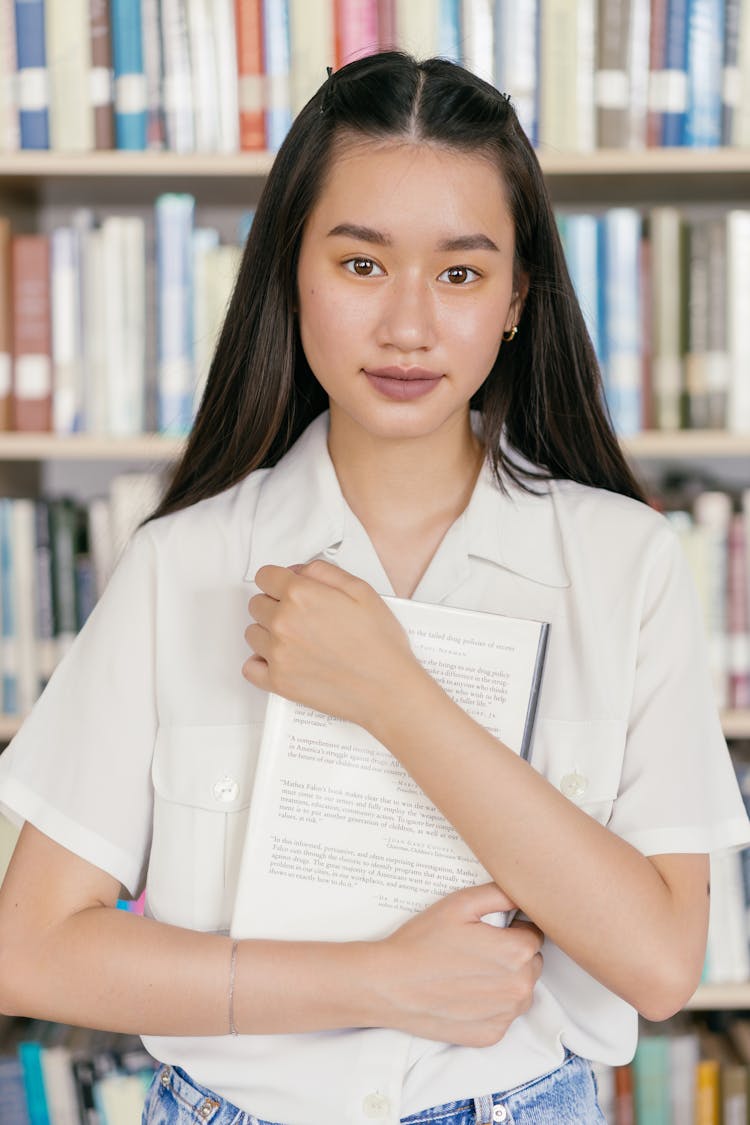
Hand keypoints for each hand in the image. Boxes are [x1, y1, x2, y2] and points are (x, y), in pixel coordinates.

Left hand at [242, 561, 422, 728]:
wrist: (388, 690)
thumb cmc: (380, 644)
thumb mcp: (362, 591)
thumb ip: (324, 572)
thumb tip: (299, 571)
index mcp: (301, 595)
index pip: (265, 576)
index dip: (279, 581)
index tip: (288, 590)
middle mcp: (283, 622)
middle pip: (256, 604)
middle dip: (274, 606)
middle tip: (301, 618)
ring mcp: (277, 654)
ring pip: (252, 634)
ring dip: (268, 633)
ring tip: (297, 641)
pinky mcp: (278, 682)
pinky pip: (250, 668)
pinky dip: (261, 664)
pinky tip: (282, 660)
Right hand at [370, 883, 543, 1046]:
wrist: (390, 984)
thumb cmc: (422, 942)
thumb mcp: (460, 903)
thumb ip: (500, 894)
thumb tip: (524, 892)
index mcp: (516, 952)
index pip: (535, 934)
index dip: (514, 927)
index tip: (491, 929)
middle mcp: (519, 988)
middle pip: (531, 963)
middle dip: (512, 954)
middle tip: (478, 949)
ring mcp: (505, 1016)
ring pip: (520, 990)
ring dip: (506, 980)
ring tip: (470, 970)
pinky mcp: (491, 1036)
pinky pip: (503, 1015)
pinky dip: (491, 1005)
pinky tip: (465, 992)